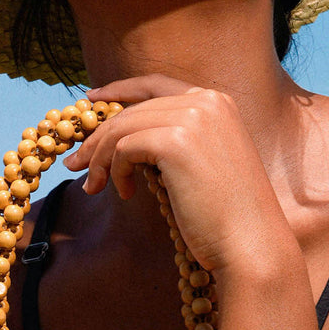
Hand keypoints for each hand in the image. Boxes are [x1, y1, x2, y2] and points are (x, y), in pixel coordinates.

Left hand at [65, 75, 293, 274]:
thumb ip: (175, 138)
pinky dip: (114, 170)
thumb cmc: (227, 215)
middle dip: (99, 136)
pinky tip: (123, 193)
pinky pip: (124, 148)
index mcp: (218, 101)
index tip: (91, 99)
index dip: (120, 90)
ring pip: (123, 128)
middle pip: (134, 109)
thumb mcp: (203, 162)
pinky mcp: (176, 141)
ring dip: (101, 158)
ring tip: (93, 185)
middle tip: (76, 164)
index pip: (156, 84)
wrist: (252, 244)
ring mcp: (193, 118)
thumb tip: (122, 136)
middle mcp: (207, 101)